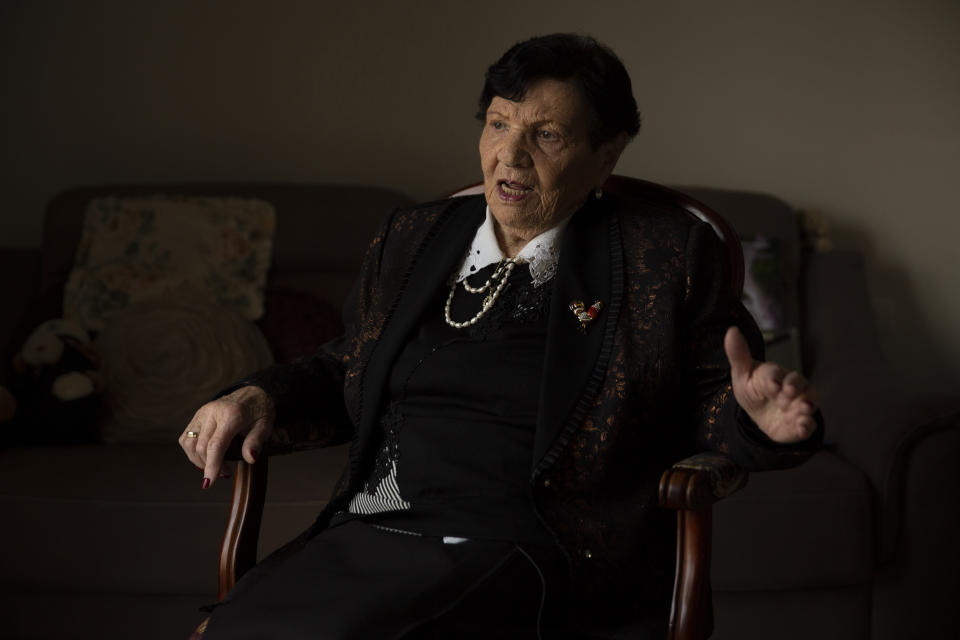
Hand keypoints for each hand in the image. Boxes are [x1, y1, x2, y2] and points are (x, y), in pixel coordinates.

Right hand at [179, 385, 274, 488]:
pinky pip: (186, 437)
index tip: (209, 483)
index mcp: (232, 415)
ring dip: (198, 460)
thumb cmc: (260, 411)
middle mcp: (213, 412)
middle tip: (226, 473)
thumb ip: (256, 442)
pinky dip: (192, 451)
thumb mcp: (265, 425)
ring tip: (215, 466)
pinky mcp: (197, 415)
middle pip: (202, 446)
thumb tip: (250, 458)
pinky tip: (206, 457)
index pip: (216, 445)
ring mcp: (202, 412)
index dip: (211, 466)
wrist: (252, 392)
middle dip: (209, 466)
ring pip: (189, 443)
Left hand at [724, 326, 817, 443]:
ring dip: (808, 404)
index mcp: (776, 374)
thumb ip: (738, 355)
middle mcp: (792, 387)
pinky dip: (807, 426)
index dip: (775, 377)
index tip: (771, 383)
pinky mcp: (800, 423)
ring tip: (805, 408)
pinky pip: (809, 425)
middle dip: (795, 387)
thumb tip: (732, 330)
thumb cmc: (752, 389)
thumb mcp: (742, 374)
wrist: (759, 414)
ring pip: (809, 402)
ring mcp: (798, 405)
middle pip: (799, 383)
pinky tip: (802, 429)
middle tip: (788, 391)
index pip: (776, 372)